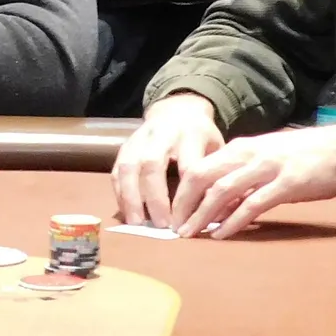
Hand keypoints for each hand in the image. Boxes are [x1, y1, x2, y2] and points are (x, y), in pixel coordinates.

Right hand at [111, 93, 224, 227]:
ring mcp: (139, 139)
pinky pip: (117, 170)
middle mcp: (162, 134)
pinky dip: (119, 193)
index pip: (188, 167)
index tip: (188, 221)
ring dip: (131, 197)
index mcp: (191, 134)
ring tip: (137, 223)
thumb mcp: (218, 149)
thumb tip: (218, 214)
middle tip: (161, 225)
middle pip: (153, 164)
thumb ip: (216, 175)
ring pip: (129, 166)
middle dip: (155, 197)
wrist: (177, 110)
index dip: (187, 196)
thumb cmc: (201, 137)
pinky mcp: (124, 146)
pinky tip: (126, 212)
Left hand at [170, 124, 335, 238]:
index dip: (180, 191)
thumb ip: (241, 179)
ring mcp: (267, 168)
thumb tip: (218, 207)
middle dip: (183, 203)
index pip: (198, 167)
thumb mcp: (265, 160)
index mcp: (240, 147)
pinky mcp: (287, 184)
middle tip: (172, 227)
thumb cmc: (304, 156)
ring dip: (202, 215)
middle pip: (202, 177)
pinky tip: (222, 235)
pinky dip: (233, 221)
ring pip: (222, 191)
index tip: (170, 213)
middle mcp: (248, 154)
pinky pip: (253, 204)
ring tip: (189, 234)